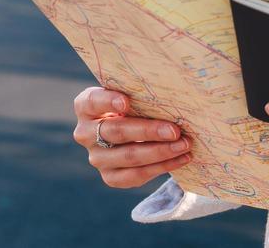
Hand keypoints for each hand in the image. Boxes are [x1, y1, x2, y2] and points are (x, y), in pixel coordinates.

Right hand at [72, 86, 191, 188]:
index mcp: (85, 107)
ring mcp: (96, 157)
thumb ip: (139, 92)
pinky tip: (181, 159)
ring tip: (184, 145)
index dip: (108, 101)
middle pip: (116, 132)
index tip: (126, 102)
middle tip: (175, 130)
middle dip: (148, 131)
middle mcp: (85, 133)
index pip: (91, 102)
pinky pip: (136, 175)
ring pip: (129, 156)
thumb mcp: (131, 94)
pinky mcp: (110, 177)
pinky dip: (162, 167)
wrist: (131, 131)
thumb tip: (170, 91)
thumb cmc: (134, 105)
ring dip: (160, 151)